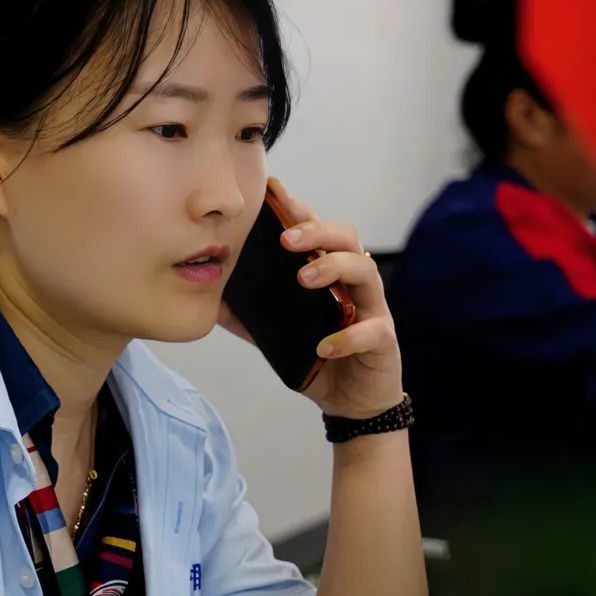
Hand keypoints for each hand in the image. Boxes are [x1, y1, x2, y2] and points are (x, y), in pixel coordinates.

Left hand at [219, 178, 403, 418]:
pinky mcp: (383, 340)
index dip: (298, 210)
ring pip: (366, 271)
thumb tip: (211, 302)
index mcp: (329, 274)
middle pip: (347, 239)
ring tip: (303, 278)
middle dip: (317, 231)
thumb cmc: (318, 358)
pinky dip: (347, 336)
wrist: (351, 403)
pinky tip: (323, 346)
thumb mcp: (276, 338)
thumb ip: (249, 318)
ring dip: (333, 268)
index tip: (273, 193)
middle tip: (286, 239)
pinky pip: (372, 331)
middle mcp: (353, 283)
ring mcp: (372, 308)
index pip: (316, 232)